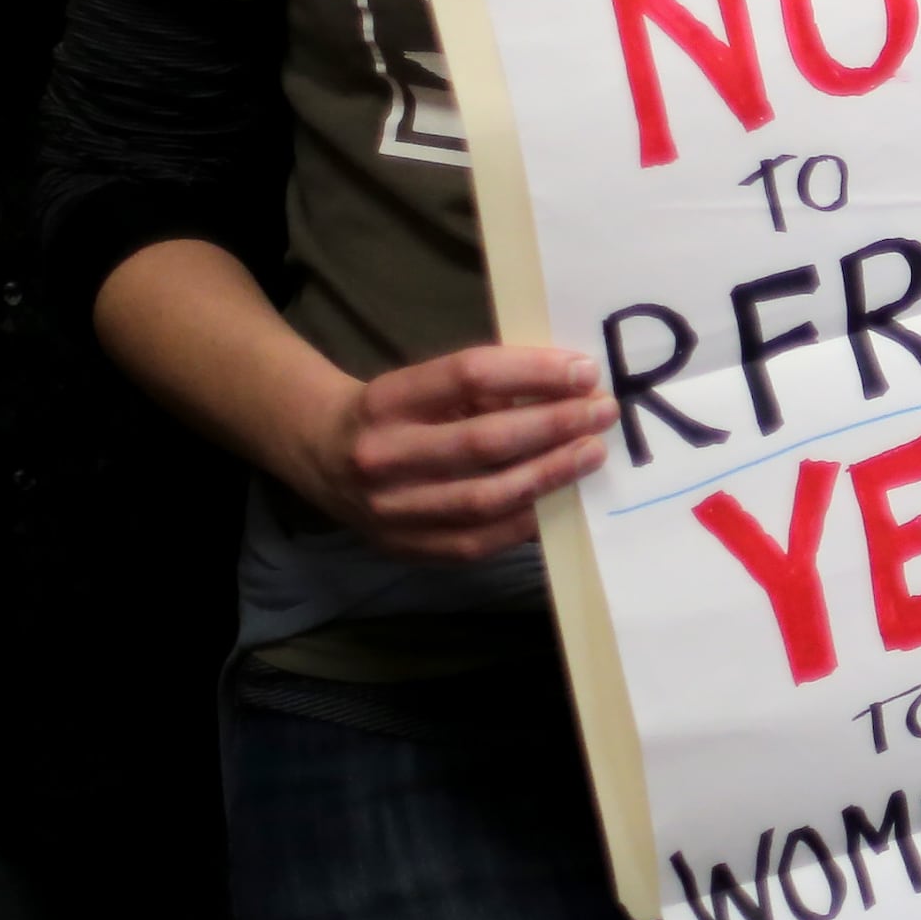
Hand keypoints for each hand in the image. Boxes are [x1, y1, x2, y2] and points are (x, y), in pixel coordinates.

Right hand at [300, 346, 616, 563]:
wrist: (318, 456)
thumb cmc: (395, 412)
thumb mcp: (424, 384)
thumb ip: (486, 386)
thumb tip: (570, 387)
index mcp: (385, 400)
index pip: (468, 375)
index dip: (534, 372)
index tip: (585, 371)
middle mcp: (381, 456)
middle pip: (483, 442)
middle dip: (554, 426)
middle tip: (602, 412)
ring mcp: (389, 510)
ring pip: (485, 499)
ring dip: (549, 475)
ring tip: (591, 453)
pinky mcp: (404, 547)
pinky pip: (477, 541)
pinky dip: (525, 522)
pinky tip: (560, 500)